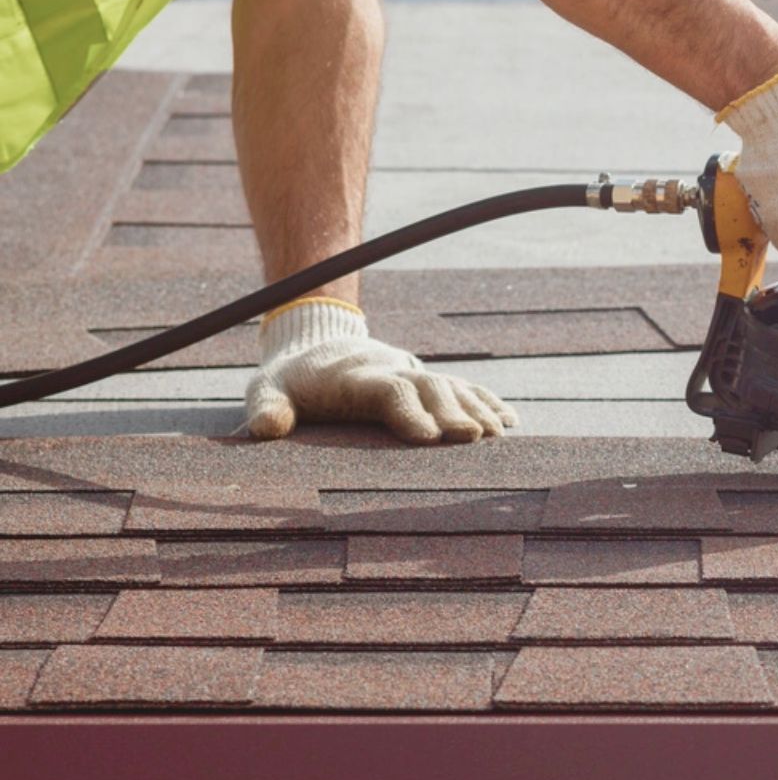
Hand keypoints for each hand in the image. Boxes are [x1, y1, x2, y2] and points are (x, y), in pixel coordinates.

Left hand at [245, 299, 516, 443]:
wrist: (315, 342)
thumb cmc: (289, 380)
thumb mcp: (265, 389)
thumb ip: (267, 408)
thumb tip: (266, 430)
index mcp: (354, 377)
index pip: (387, 389)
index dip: (408, 411)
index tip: (428, 438)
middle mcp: (390, 370)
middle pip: (429, 386)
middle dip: (453, 411)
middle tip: (473, 438)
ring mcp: (412, 372)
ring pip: (451, 385)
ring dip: (476, 408)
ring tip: (497, 434)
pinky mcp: (425, 379)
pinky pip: (464, 387)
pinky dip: (487, 401)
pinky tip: (509, 421)